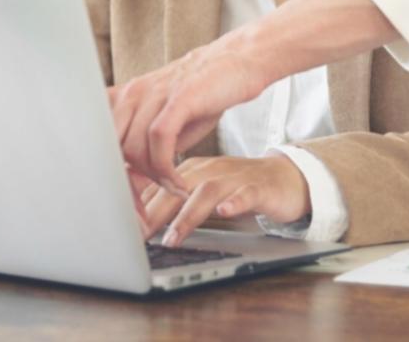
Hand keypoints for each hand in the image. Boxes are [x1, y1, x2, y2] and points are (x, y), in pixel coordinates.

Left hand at [108, 33, 271, 192]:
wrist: (237, 64)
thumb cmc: (201, 96)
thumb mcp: (165, 121)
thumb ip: (143, 147)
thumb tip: (130, 184)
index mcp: (124, 98)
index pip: (99, 143)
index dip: (109, 177)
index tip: (127, 202)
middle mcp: (133, 93)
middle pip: (111, 149)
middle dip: (126, 184)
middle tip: (146, 207)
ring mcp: (154, 92)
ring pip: (134, 148)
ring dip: (153, 178)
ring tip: (172, 187)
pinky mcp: (179, 96)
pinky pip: (160, 139)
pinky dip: (166, 168)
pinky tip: (179, 181)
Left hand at [139, 155, 310, 247]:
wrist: (284, 179)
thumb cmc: (238, 188)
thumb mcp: (202, 191)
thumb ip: (174, 200)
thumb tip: (139, 219)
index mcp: (192, 170)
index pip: (159, 185)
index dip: (140, 207)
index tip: (123, 228)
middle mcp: (210, 170)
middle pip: (176, 187)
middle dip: (155, 213)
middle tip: (139, 237)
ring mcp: (234, 178)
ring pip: (206, 192)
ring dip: (188, 215)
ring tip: (173, 237)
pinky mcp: (258, 188)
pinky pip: (245, 194)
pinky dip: (234, 203)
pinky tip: (225, 213)